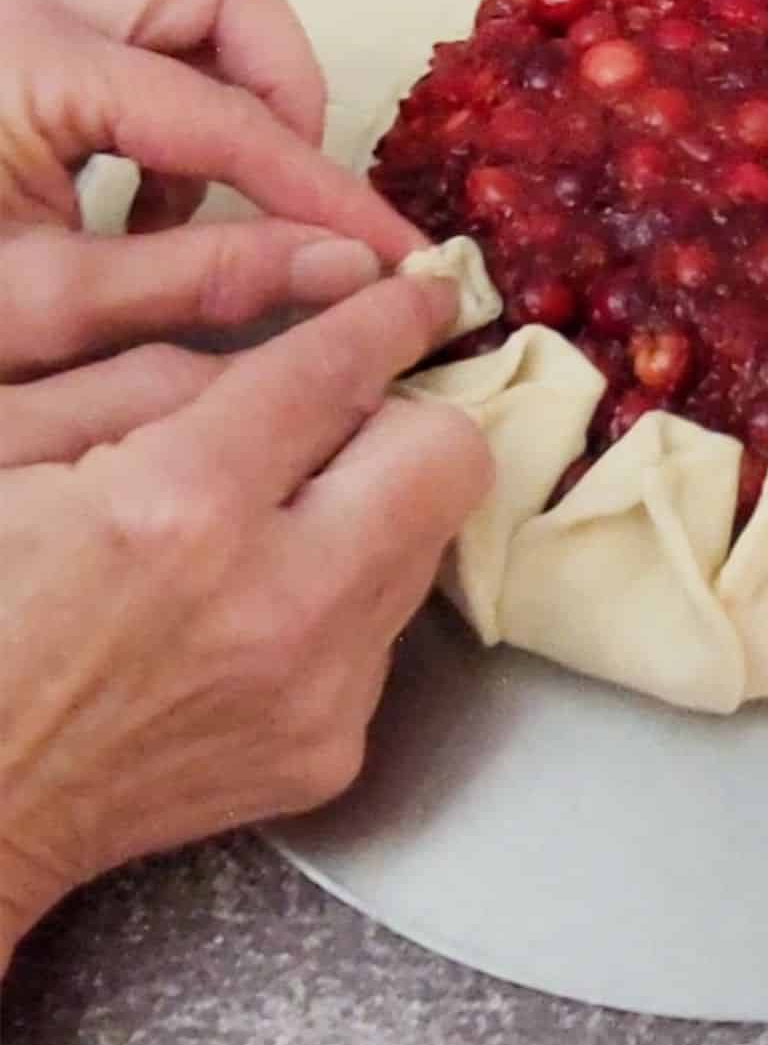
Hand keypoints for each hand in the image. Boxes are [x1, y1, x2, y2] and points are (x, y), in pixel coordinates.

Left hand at [0, 0, 417, 253]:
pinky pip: (148, 49)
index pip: (227, 116)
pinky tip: (152, 210)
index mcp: (35, 59)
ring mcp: (35, 23)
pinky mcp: (30, 55)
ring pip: (192, 5)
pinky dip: (185, 119)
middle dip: (282, 84)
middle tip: (283, 188)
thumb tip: (351, 265)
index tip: (394, 250)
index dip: (324, 191)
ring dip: (236, 98)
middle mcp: (38, 10)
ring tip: (208, 209)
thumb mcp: (44, 308)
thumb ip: (201, 280)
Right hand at [0, 275, 491, 967]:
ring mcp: (318, 690)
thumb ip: (157, 380)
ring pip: (429, 543)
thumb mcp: (17, 454)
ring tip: (279, 528)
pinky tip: (255, 614)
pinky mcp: (332, 750)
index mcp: (179, 507)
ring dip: (376, 510)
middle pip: (447, 459)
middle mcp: (276, 602)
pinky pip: (385, 632)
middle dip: (407, 420)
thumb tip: (302, 347)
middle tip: (340, 427)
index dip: (390, 317)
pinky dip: (342, 601)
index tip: (423, 293)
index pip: (337, 373)